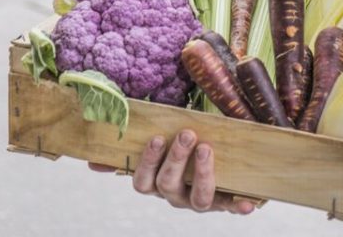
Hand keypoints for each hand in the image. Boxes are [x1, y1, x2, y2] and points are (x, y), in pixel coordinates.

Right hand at [89, 130, 260, 214]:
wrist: (219, 160)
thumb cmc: (182, 149)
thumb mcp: (158, 146)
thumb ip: (129, 151)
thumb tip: (92, 162)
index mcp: (156, 183)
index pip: (142, 182)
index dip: (147, 163)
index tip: (157, 138)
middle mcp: (175, 196)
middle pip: (168, 185)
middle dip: (176, 159)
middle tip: (187, 134)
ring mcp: (199, 200)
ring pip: (197, 198)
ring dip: (202, 174)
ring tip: (208, 148)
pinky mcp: (225, 202)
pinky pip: (231, 207)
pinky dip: (239, 206)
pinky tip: (250, 203)